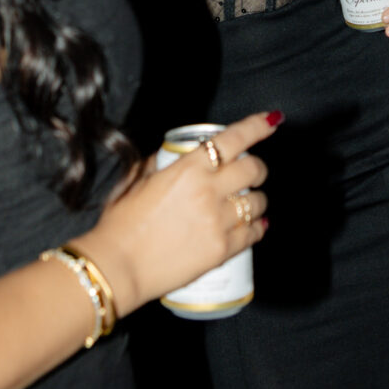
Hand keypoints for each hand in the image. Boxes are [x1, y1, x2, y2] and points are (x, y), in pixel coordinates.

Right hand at [86, 111, 278, 314]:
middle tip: (252, 172)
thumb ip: (157, 164)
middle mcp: (208, 191)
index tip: (271, 121)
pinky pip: (253, 234)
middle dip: (258, 168)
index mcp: (188, 169)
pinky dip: (258, 227)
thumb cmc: (120, 225)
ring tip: (249, 203)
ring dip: (257, 199)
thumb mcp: (135, 181)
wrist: (117, 267)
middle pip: (254, 168)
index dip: (257, 126)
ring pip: (258, 202)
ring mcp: (217, 222)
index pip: (233, 139)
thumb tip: (171, 157)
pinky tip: (256, 226)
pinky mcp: (221, 250)